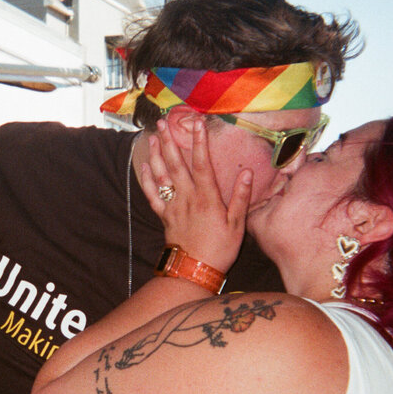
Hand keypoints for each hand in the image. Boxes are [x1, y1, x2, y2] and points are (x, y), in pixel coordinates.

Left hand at [136, 119, 249, 271]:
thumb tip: (247, 172)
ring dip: (157, 154)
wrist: (194, 271)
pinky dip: (147, 179)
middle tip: (162, 122)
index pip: (203, 163)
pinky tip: (145, 166)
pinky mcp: (164, 215)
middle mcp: (187, 197)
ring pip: (161, 175)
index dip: (200, 142)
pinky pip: (152, 194)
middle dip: (170, 140)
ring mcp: (173, 206)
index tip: (198, 123)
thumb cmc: (219, 249)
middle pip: (176, 164)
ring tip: (154, 136)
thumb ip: (241, 197)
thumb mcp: (237, 224)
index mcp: (206, 197)